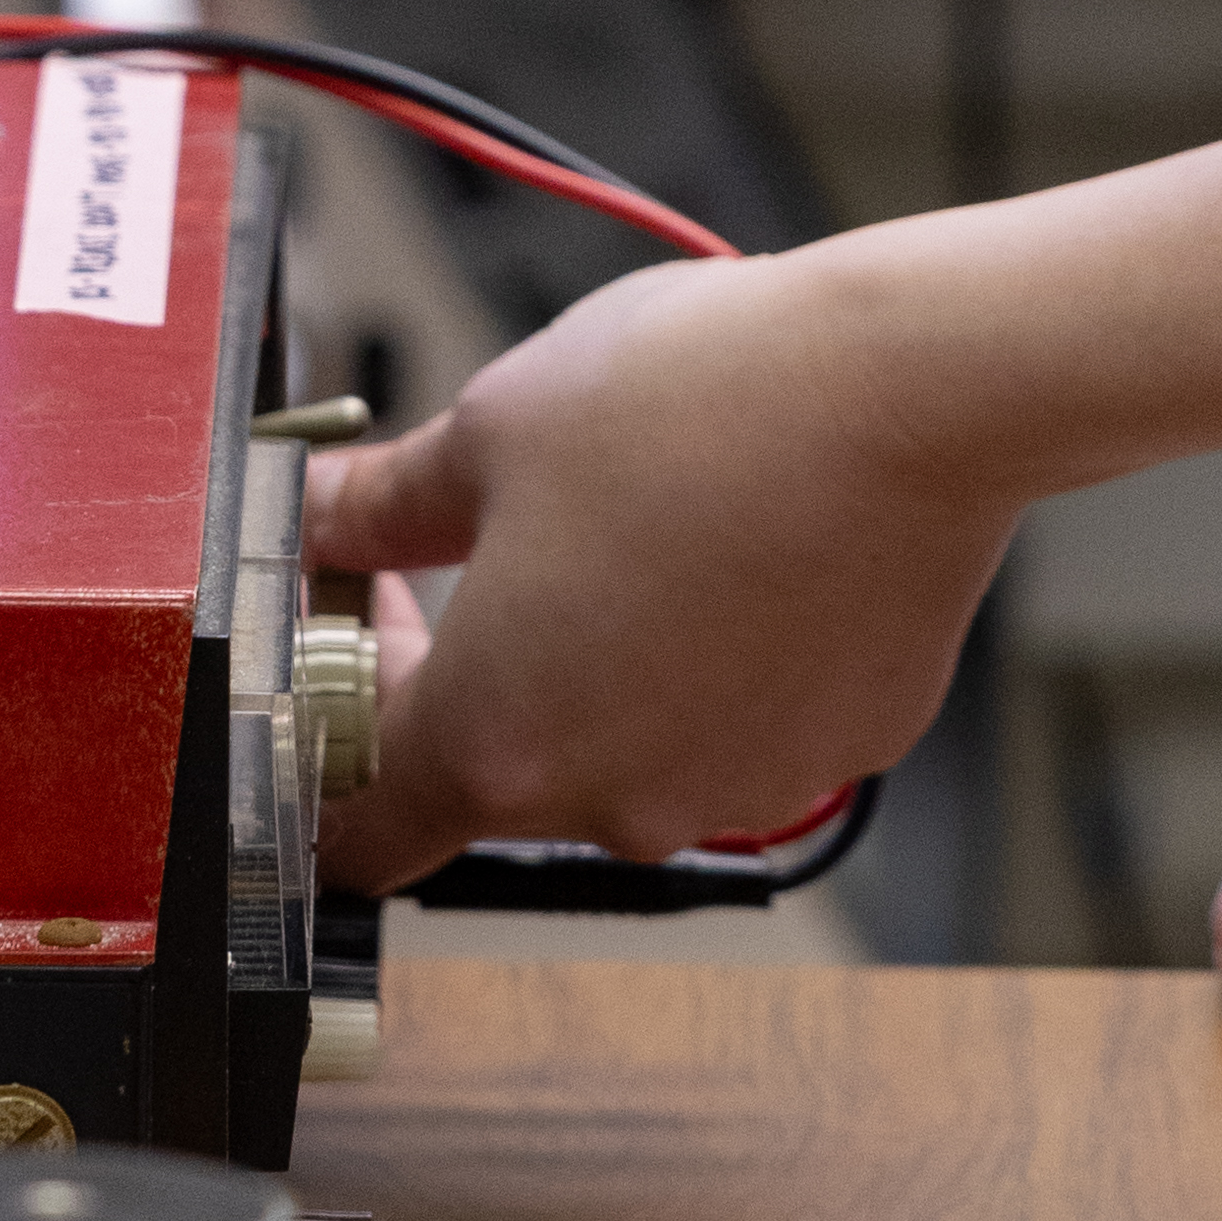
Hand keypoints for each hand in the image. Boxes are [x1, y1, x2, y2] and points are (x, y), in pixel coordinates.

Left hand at [305, 242, 1004, 882]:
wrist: (913, 389)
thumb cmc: (700, 403)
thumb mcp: (492, 430)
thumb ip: (375, 506)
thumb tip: (309, 516)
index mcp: (495, 742)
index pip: (356, 831)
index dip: (329, 744)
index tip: (351, 649)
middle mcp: (613, 802)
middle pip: (497, 776)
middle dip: (472, 671)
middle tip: (479, 547)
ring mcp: (734, 787)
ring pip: (624, 750)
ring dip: (599, 661)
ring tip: (629, 523)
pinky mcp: (838, 748)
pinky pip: (740, 721)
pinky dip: (715, 657)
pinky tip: (730, 543)